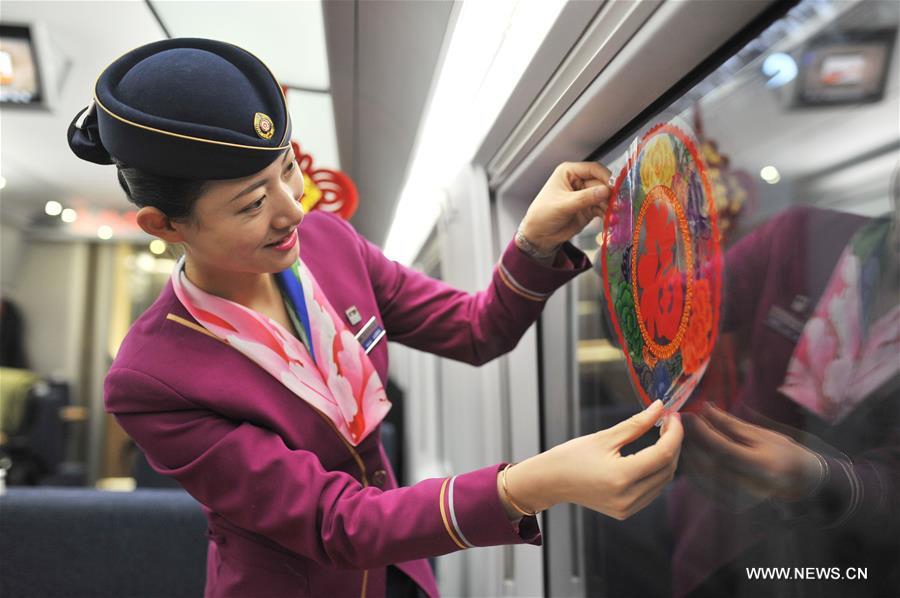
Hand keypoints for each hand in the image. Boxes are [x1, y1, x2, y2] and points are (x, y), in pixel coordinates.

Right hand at [502, 400, 682, 519]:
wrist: (550, 482)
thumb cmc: (571, 457)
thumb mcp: (604, 437)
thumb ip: (636, 424)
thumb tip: (659, 408)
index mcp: (621, 476)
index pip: (663, 454)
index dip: (674, 432)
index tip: (673, 415)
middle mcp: (627, 497)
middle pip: (667, 468)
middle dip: (673, 443)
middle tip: (668, 422)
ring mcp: (628, 507)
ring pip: (663, 480)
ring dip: (667, 457)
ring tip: (661, 435)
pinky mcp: (626, 511)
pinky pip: (652, 490)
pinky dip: (657, 471)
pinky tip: (652, 454)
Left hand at [517, 162, 611, 254]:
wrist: (539, 236)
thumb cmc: (542, 215)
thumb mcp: (563, 205)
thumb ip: (585, 198)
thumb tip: (605, 191)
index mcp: (569, 172)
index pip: (593, 169)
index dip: (605, 176)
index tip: (614, 187)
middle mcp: (579, 181)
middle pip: (601, 183)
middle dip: (610, 194)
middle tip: (618, 203)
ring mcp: (585, 195)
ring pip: (604, 197)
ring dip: (611, 205)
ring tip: (616, 213)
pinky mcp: (589, 208)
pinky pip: (603, 208)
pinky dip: (608, 213)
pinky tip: (611, 219)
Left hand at [682, 404, 823, 500]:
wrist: (799, 480)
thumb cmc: (781, 451)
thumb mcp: (759, 434)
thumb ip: (729, 424)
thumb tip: (704, 408)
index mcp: (763, 467)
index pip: (724, 449)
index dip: (704, 431)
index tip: (691, 415)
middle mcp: (751, 487)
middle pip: (710, 464)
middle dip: (691, 442)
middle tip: (681, 424)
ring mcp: (741, 500)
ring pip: (702, 477)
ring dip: (688, 455)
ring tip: (683, 436)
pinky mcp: (732, 505)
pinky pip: (704, 487)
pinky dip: (693, 469)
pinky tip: (690, 454)